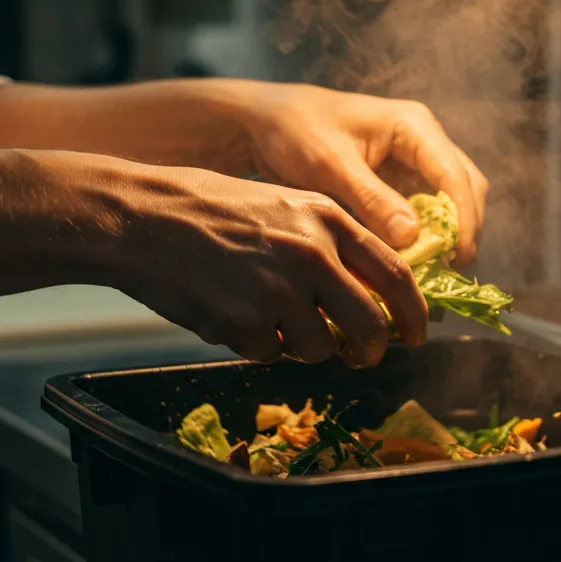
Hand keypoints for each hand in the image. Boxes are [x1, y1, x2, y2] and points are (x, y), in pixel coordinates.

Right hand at [113, 164, 428, 366]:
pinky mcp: (245, 324)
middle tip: (360, 356)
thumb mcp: (285, 205)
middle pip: (370, 328)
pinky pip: (269, 355)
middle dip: (370, 351)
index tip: (417, 335)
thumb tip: (372, 296)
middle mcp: (312, 254)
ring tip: (264, 311)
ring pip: (319, 349)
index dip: (414, 315)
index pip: (396, 275)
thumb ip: (331, 245)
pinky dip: (255, 344)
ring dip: (300, 344)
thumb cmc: (211, 209)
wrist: (143, 219)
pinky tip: (229, 309)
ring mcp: (278, 291)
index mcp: (327, 219)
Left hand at [213, 82, 488, 264]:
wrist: (263, 124)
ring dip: (445, 237)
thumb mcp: (330, 164)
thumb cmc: (295, 131)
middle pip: (464, 188)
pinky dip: (423, 239)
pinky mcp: (397, 184)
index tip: (459, 258)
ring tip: (432, 274)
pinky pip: (423, 214)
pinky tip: (411, 265)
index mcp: (413, 126)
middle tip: (448, 272)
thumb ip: (372, 199)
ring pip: (448, 204)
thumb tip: (414, 237)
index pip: (455, 175)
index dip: (465, 219)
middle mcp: (422, 142)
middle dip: (462, 230)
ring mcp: (412, 163)